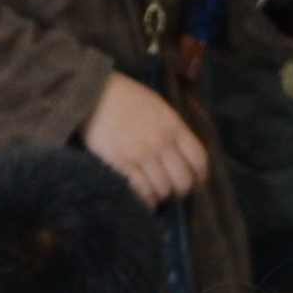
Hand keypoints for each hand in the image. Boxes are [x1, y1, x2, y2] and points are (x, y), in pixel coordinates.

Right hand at [81, 71, 206, 202]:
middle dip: (180, 190)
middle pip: (183, 180)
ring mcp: (141, 154)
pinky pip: (142, 193)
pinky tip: (143, 197)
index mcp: (173, 125)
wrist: (91, 92)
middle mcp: (161, 141)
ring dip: (161, 195)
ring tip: (154, 191)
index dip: (200, 178)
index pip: (199, 160)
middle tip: (171, 190)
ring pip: (163, 190)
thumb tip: (183, 155)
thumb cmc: (125, 97)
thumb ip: (173, 129)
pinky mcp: (121, 164)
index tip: (195, 184)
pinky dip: (145, 200)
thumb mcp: (158, 106)